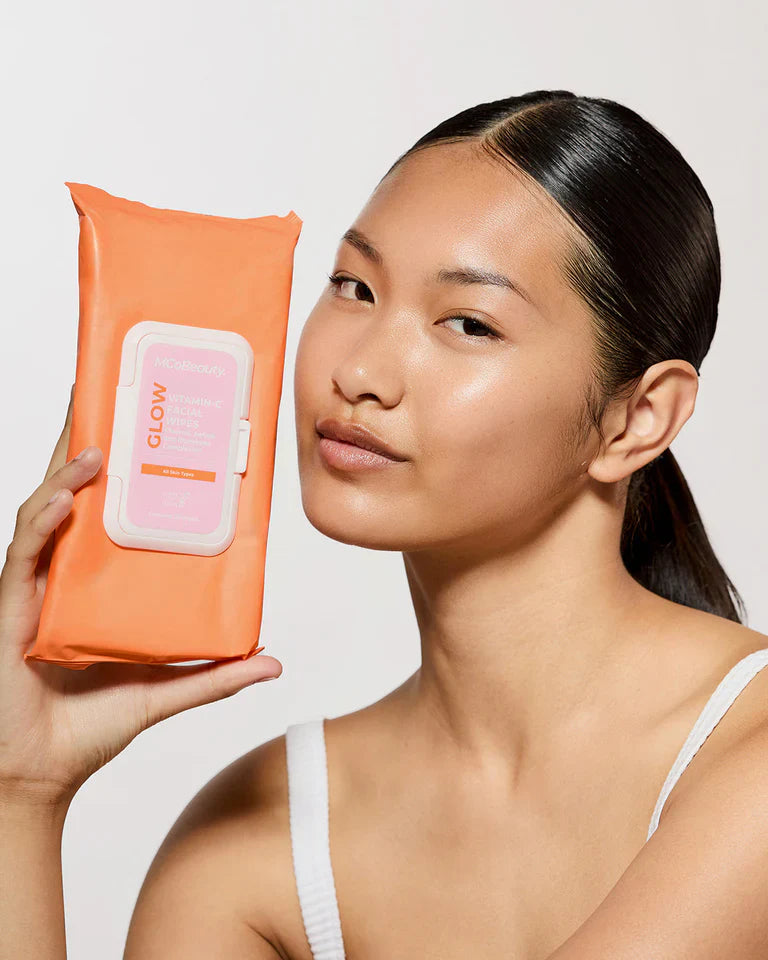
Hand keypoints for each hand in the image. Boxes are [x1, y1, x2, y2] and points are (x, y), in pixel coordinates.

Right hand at [0, 384, 282, 807]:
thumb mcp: (168, 692)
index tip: (146, 424)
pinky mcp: (13, 605)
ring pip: (47, 509)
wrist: (38, 774)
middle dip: (87, 441)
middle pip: (74, 495)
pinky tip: (69, 495)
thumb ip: (216, 675)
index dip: (120, 466)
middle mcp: (64, 573)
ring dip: (70, 470)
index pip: (106, 511)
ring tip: (100, 438)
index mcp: (95, 582)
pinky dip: (46, 518)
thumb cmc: (88, 728)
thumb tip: (273, 659)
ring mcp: (35, 585)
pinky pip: (26, 550)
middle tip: (107, 393)